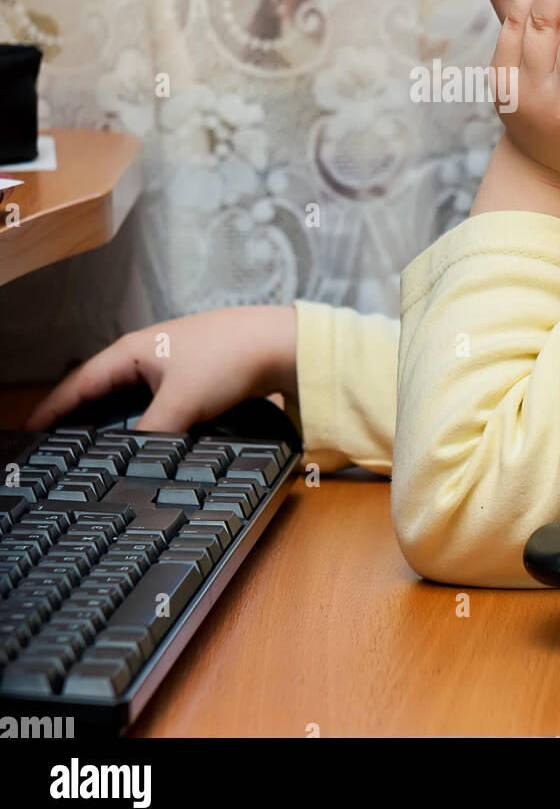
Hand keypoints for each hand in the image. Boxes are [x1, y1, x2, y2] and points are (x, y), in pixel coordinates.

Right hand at [22, 305, 296, 433]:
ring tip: (90, 453)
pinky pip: (154, 404)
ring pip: (128, 399)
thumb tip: (132, 463)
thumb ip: (152, 435)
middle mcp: (147, 355)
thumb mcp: (183, 403)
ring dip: (111, 422)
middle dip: (76, 418)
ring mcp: (170, 365)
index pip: (79, 383)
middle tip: (55, 449)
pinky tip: (143, 442)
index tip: (29, 431)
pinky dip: (142, 422)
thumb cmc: (230, 358)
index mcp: (132, 351)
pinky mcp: (193, 378)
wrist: (280, 345)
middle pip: (99, 391)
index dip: (52, 409)